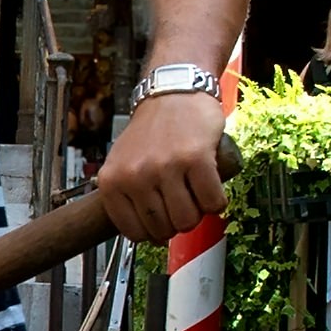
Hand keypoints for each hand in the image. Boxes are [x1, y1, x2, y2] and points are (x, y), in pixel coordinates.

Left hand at [97, 86, 230, 242]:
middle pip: (164, 230)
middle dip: (178, 223)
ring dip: (198, 213)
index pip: (134, 232)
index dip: (153, 233)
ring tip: (195, 193)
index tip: (162, 222)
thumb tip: (148, 237)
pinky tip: (211, 186)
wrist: (172, 93)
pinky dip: (217, 201)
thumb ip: (127, 197)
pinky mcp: (196, 159)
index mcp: (112, 182)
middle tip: (182, 202)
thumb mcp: (122, 164)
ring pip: (188, 220)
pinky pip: (213, 202)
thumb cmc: (150, 132)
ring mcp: (165, 167)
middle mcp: (135, 176)